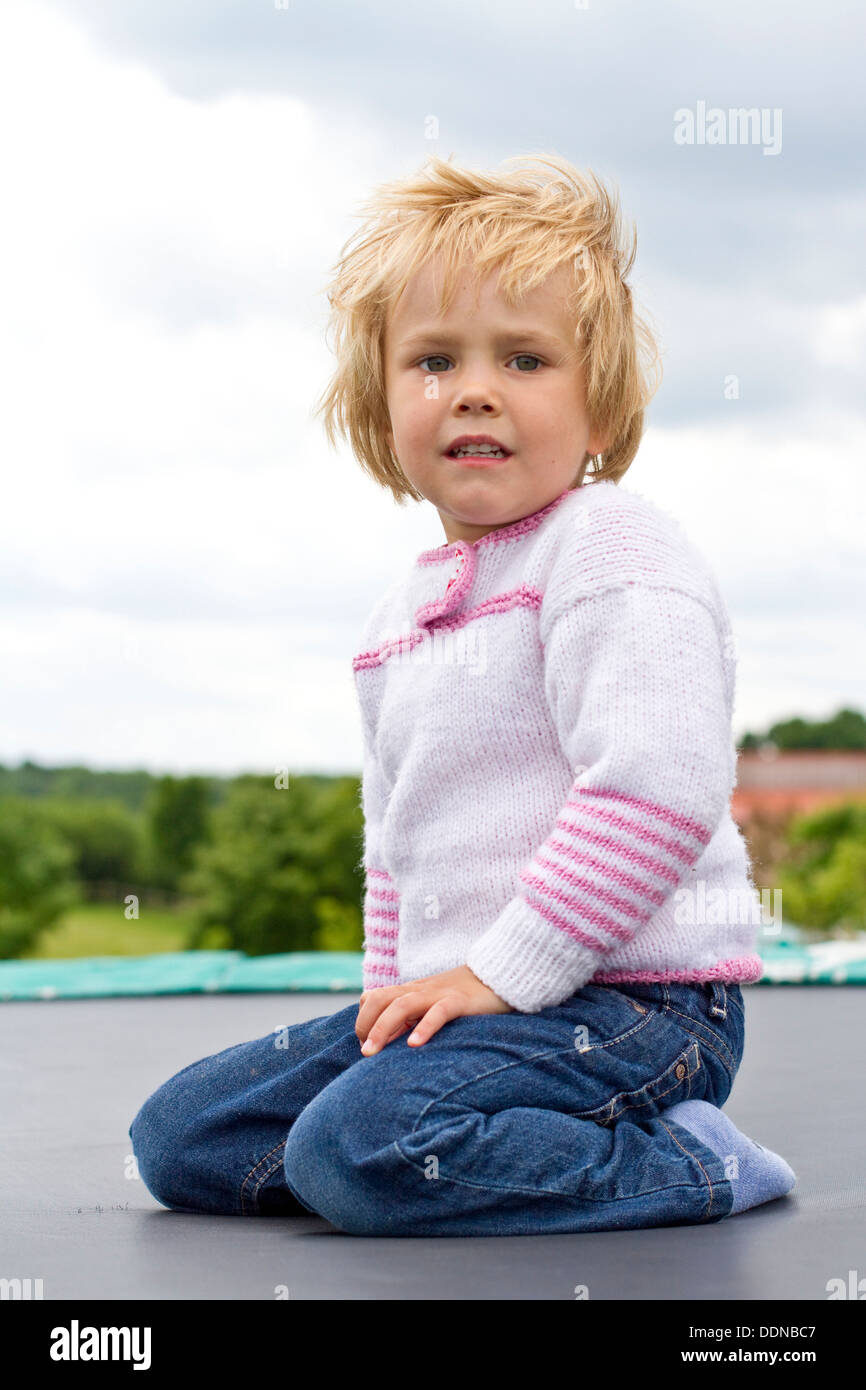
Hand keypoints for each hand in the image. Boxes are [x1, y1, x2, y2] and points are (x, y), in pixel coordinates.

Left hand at [355, 965, 512, 1054]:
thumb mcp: (430, 1007)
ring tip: (373, 1052)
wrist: (497, 977)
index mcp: (410, 991)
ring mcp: (438, 995)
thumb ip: (409, 1020)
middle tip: (365, 1052)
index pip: (373, 998)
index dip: (363, 1020)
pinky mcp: (459, 1001)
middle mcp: (419, 991)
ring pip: (402, 1005)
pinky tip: (414, 1044)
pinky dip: (424, 1027)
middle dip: (365, 1024)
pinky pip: (438, 1012)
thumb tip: (385, 1044)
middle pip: (379, 999)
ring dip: (382, 1028)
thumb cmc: (461, 998)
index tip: (365, 1045)